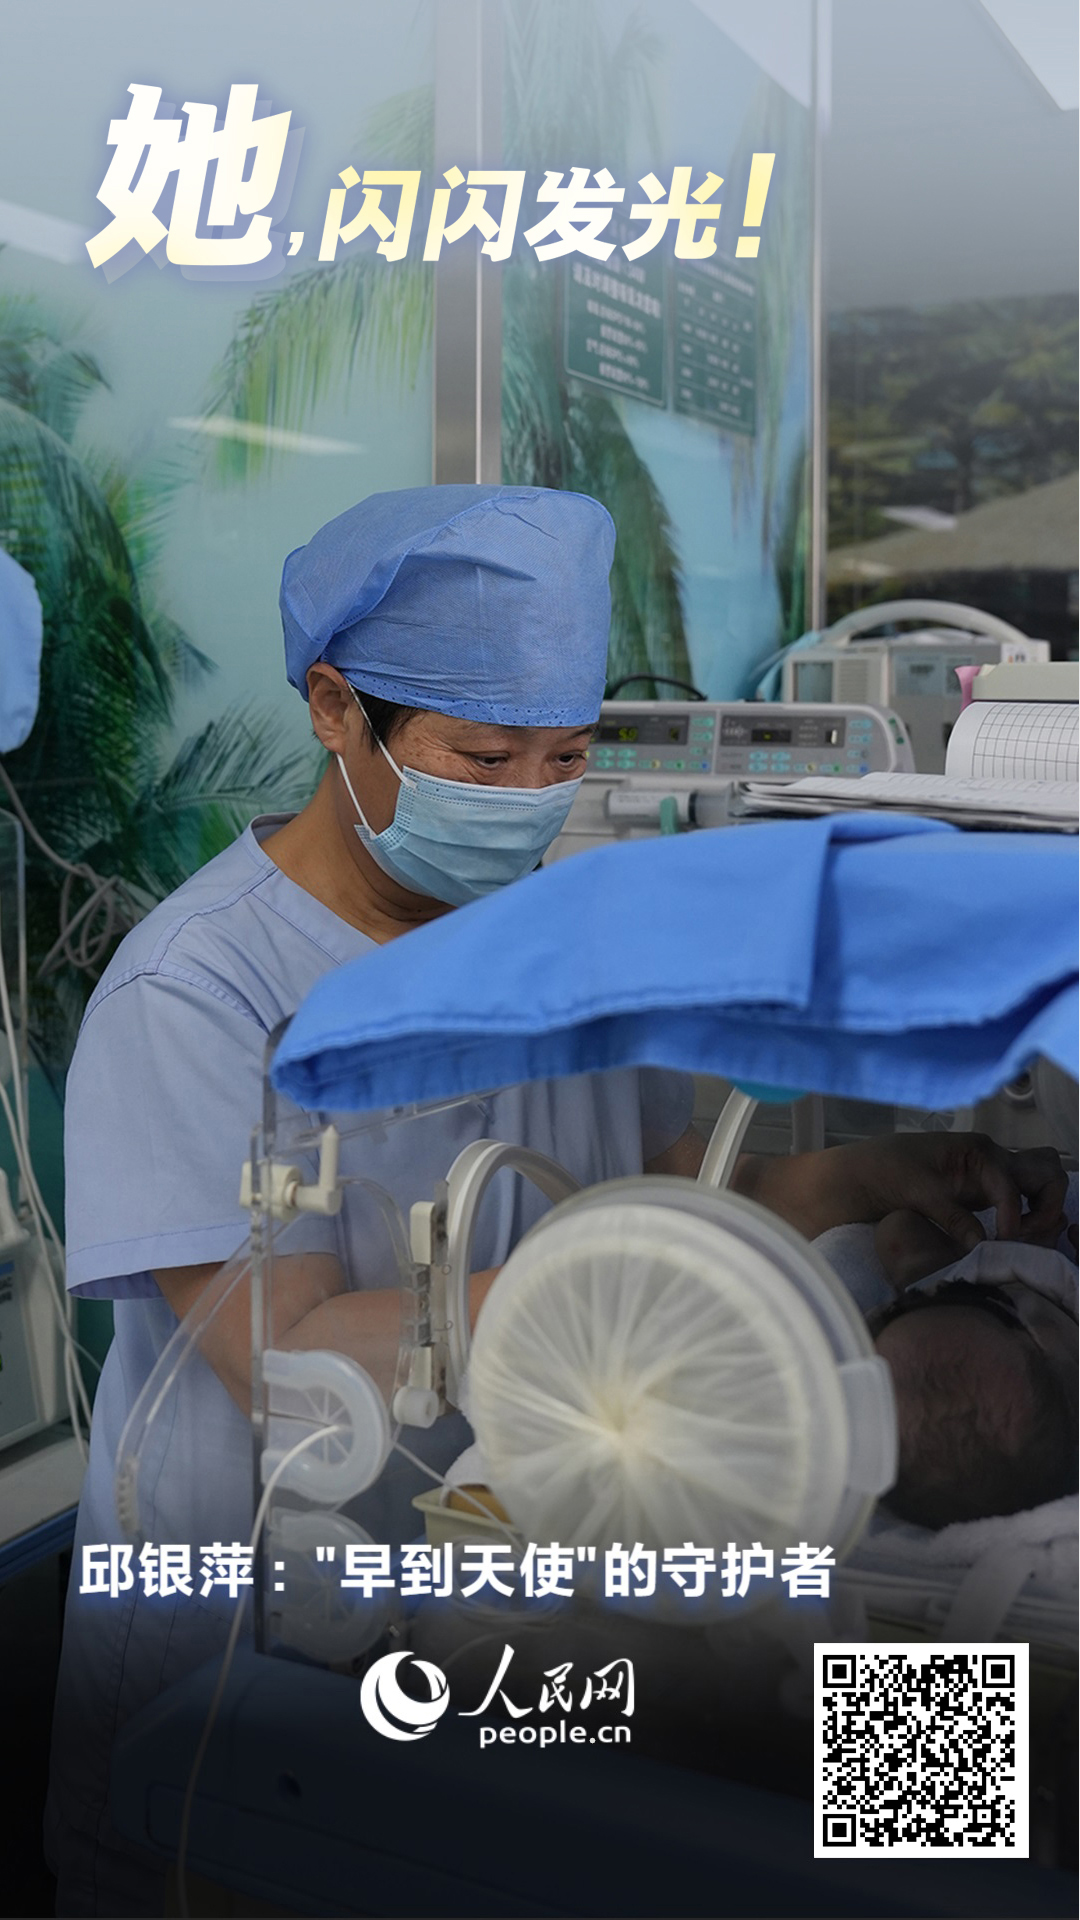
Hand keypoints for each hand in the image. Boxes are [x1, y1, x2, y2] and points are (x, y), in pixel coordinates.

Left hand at [830, 1132, 1067, 1251]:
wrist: (857, 1175)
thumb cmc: (883, 1169)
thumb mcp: (917, 1190)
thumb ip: (953, 1216)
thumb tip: (982, 1246)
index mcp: (977, 1150)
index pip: (1011, 1185)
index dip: (1012, 1216)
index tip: (1002, 1243)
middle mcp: (990, 1161)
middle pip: (1045, 1175)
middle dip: (1047, 1206)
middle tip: (1025, 1237)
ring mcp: (987, 1180)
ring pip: (1038, 1189)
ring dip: (1041, 1214)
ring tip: (1020, 1243)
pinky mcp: (980, 1199)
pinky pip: (1017, 1206)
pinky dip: (1024, 1222)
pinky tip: (1007, 1244)